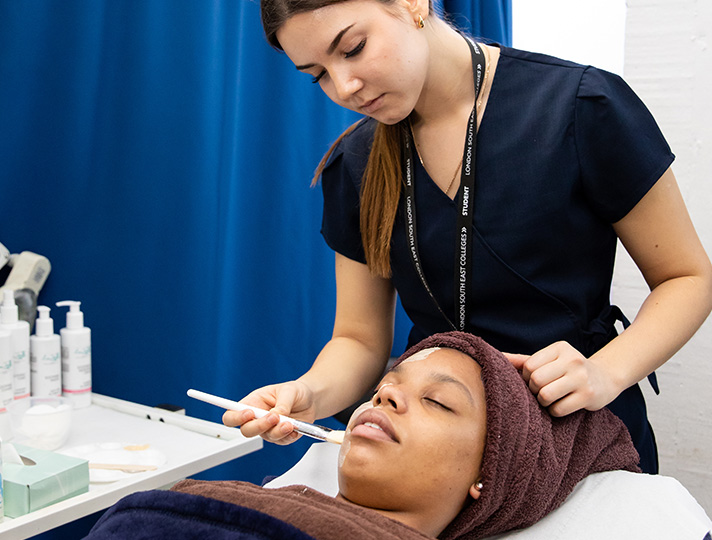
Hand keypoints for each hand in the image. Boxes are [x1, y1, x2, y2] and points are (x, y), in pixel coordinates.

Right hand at [222, 380, 315, 444]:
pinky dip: (289, 436)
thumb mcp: (289, 391)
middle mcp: (257, 419)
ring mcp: (268, 429)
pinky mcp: (281, 437)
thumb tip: (277, 416)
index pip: (232, 415)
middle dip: (259, 426)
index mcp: (252, 403)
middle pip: (246, 430)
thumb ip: (282, 403)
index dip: (235, 418)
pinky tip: (296, 428)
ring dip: (278, 431)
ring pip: (266, 437)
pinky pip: (281, 441)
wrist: (311, 401)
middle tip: (274, 417)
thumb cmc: (295, 392)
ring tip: (290, 423)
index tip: (249, 413)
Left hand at [503, 341, 619, 415]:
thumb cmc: (568, 370)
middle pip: (536, 380)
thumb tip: (496, 357)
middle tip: (541, 392)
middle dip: (534, 390)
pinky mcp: (588, 396)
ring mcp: (582, 378)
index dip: (526, 377)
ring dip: (543, 402)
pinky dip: (555, 411)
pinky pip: (558, 409)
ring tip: (550, 399)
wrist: (605, 378)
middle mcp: (572, 359)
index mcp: (560, 348)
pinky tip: (562, 405)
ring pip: (545, 395)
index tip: (534, 381)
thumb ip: (523, 360)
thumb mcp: (549, 360)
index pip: (529, 366)